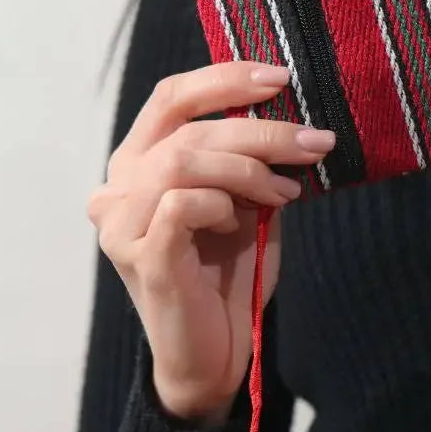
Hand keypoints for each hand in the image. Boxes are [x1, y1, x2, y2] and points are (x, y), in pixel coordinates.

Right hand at [87, 61, 334, 423]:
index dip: (223, 79)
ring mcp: (122, 223)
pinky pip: (183, 204)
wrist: (218, 354)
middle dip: (259, 131)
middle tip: (313, 141)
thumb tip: (290, 113)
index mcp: (139, 165)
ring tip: (285, 191)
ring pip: (183, 161)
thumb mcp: (246, 203)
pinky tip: (239, 224)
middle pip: (187, 131)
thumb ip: (250, 160)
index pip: (170, 98)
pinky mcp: (139, 256)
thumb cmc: (229, 276)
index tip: (279, 78)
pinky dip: (222, 205)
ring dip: (247, 168)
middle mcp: (117, 188)